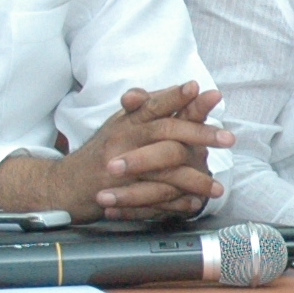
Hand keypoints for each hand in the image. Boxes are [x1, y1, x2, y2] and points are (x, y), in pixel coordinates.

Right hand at [0, 82, 233, 221]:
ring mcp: (122, 169)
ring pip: (164, 169)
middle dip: (199, 134)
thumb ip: (150, 108)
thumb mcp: (121, 124)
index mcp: (127, 122)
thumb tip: (185, 89)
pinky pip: (153, 199)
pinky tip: (194, 205)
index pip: (154, 105)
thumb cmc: (101, 152)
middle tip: (228, 138)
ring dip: (194, 178)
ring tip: (216, 186)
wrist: (65, 186)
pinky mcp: (121, 194)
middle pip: (165, 132)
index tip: (197, 87)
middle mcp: (124, 140)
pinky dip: (176, 203)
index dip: (174, 96)